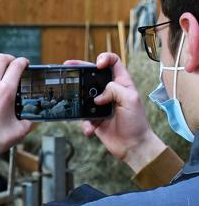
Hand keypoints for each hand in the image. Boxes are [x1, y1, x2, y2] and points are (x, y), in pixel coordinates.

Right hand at [65, 53, 165, 171]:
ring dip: (78, 98)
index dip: (104, 59)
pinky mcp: (93, 117)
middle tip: (68, 65)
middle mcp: (109, 91)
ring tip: (73, 99)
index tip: (97, 64)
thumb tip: (97, 96)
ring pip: (83, 94)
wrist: (133, 146)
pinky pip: (82, 116)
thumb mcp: (131, 100)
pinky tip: (91, 128)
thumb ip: (114, 89)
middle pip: (92, 74)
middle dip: (80, 68)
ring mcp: (99, 104)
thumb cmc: (137, 123)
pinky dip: (85, 123)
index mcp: (121, 83)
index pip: (113, 62)